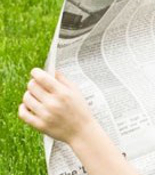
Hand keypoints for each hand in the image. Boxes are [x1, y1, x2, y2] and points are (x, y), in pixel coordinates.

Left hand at [18, 69, 138, 174]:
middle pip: (31, 86)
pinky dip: (23, 108)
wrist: (82, 132)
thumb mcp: (76, 92)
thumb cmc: (80, 111)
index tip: (36, 72)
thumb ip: (63, 80)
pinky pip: (23, 113)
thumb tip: (51, 71)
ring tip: (35, 97)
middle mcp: (53, 103)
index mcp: (63, 93)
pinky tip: (29, 106)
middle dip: (33, 83)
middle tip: (37, 85)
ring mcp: (45, 115)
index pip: (42, 78)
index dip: (36, 72)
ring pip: (26, 98)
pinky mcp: (39, 125)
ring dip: (29, 95)